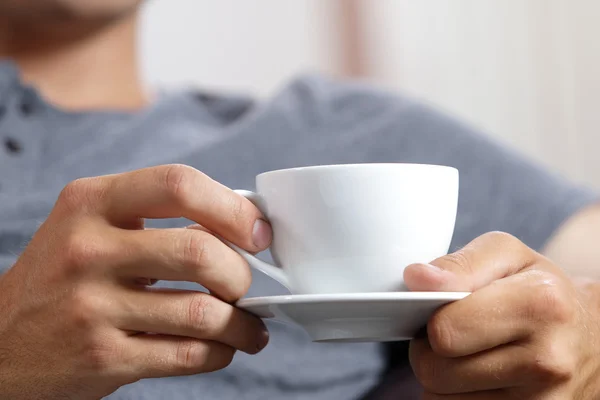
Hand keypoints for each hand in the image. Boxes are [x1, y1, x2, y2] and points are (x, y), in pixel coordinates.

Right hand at [0, 164, 271, 398]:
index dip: (231, 209)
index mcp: (91, 202)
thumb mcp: (92, 226)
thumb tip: (239, 228)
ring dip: (242, 323)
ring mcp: (93, 307)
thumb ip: (155, 217)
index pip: (179, 185)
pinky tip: (224, 347)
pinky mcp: (103, 357)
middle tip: (246, 286)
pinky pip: (187, 354)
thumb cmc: (62, 276)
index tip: (258, 233)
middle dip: (241, 274)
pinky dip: (221, 352)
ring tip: (249, 327)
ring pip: (202, 312)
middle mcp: (89, 249)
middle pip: (199, 253)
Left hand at [404, 232, 599, 398]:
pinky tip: (479, 376)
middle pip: (435, 371)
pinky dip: (457, 396)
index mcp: (540, 305)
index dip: (430, 319)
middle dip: (430, 349)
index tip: (442, 309)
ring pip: (439, 398)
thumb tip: (416, 279)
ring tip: (469, 353)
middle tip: (453, 333)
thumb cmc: (540, 289)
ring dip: (443, 376)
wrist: (590, 336)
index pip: (444, 331)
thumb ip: (459, 263)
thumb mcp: (507, 255)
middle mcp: (546, 360)